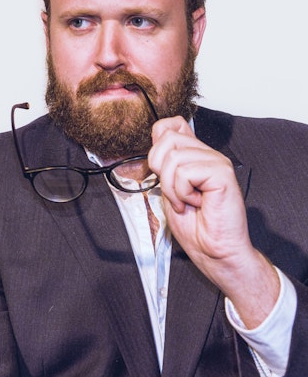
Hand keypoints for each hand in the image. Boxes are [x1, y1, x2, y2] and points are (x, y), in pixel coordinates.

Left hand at [148, 116, 278, 328]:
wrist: (214, 251)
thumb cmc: (195, 226)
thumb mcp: (169, 188)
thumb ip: (165, 163)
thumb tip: (155, 140)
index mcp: (194, 155)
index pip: (171, 125)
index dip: (157, 142)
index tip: (160, 169)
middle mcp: (206, 154)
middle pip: (167, 137)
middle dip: (159, 168)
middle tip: (175, 192)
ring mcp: (216, 161)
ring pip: (173, 157)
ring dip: (172, 187)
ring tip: (187, 201)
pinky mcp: (222, 173)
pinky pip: (185, 172)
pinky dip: (182, 192)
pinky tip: (197, 203)